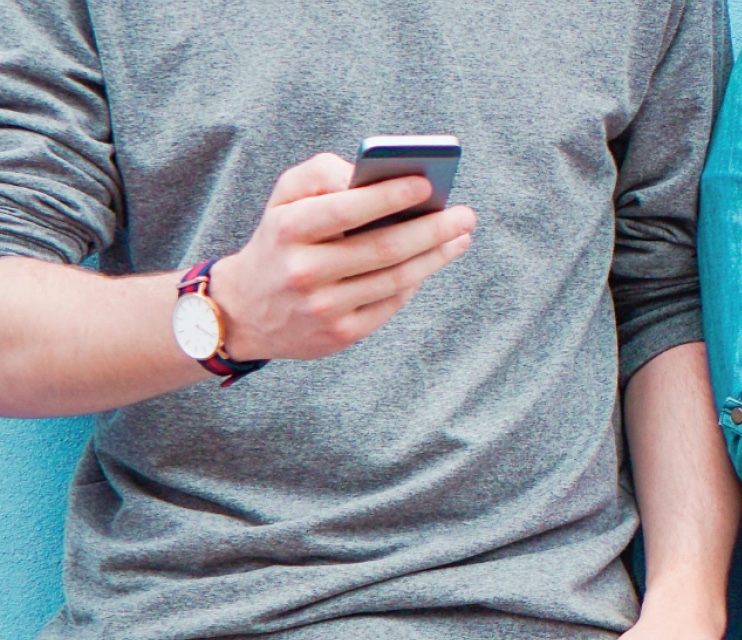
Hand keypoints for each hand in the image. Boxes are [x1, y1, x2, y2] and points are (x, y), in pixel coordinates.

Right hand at [204, 153, 476, 361]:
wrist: (245, 309)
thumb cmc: (280, 238)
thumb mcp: (284, 198)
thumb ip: (321, 173)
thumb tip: (374, 175)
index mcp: (288, 229)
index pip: (346, 209)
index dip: (391, 196)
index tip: (428, 184)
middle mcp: (303, 270)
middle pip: (384, 248)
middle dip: (432, 229)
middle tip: (466, 215)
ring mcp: (323, 307)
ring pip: (396, 278)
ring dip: (436, 256)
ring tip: (460, 237)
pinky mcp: (341, 334)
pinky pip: (391, 303)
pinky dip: (416, 279)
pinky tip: (433, 262)